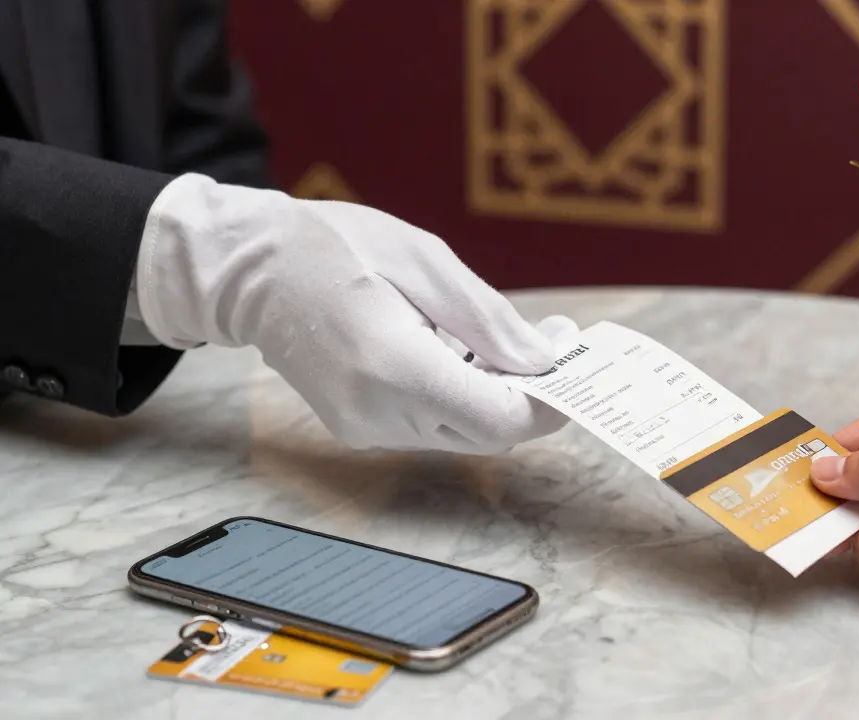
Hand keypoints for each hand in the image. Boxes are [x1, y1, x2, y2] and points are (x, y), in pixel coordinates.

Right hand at [136, 174, 571, 452]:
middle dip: (528, 394)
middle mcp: (376, 412)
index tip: (572, 365)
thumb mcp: (422, 260)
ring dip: (495, 394)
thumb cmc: (330, 247)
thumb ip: (488, 319)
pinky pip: (431, 425)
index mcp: (392, 365)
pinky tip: (456, 352)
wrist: (246, 270)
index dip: (547, 402)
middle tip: (550, 341)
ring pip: (462, 432)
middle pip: (486, 432)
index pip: (498, 419)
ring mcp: (363, 427)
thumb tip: (545, 359)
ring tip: (499, 340)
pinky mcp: (358, 428)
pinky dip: (460, 396)